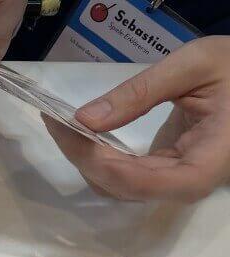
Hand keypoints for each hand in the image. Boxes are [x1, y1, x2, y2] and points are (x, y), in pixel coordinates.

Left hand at [46, 37, 229, 202]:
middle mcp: (188, 184)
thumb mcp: (195, 66)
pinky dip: (97, 156)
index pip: (141, 182)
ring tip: (61, 123)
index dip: (98, 161)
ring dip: (84, 158)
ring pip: (117, 186)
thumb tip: (85, 119)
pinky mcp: (163, 173)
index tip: (68, 130)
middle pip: (122, 186)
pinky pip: (122, 175)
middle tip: (54, 120)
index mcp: (206, 163)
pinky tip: (80, 132)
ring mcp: (174, 183)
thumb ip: (141, 93)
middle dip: (83, 155)